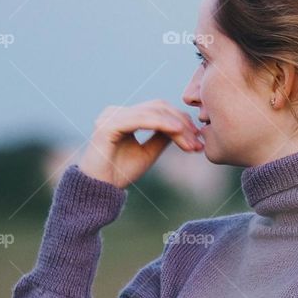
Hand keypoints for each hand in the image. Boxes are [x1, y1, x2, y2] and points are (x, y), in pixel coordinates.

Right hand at [79, 100, 203, 187]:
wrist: (99, 189)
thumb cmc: (120, 172)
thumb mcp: (148, 153)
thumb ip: (162, 138)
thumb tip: (183, 128)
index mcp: (125, 116)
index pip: (159, 110)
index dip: (181, 121)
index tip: (199, 139)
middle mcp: (117, 112)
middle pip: (159, 107)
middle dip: (182, 123)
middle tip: (198, 141)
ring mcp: (112, 116)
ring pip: (152, 112)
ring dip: (176, 125)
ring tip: (191, 141)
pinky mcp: (108, 125)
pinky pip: (139, 119)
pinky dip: (160, 123)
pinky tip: (176, 131)